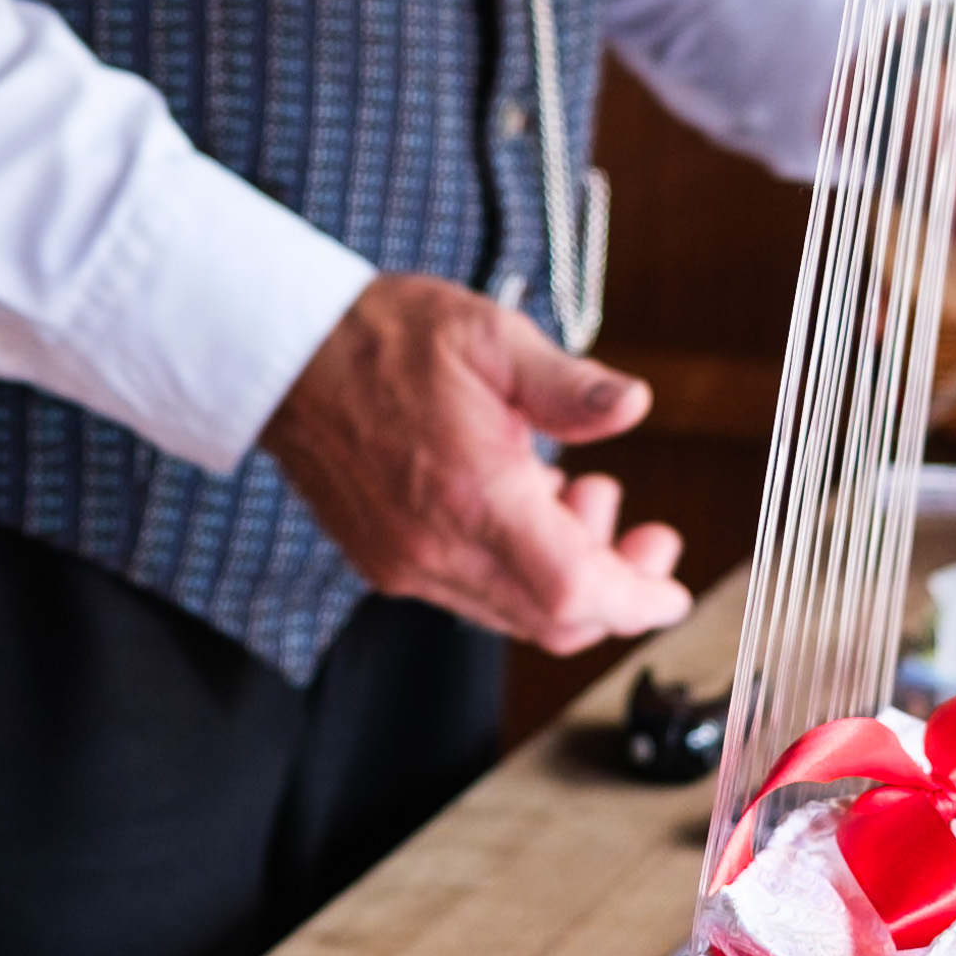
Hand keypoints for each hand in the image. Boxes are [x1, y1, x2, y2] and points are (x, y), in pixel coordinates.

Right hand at [259, 275, 693, 656]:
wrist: (284, 354)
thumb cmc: (386, 337)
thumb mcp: (491, 337)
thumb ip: (568, 386)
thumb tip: (633, 404)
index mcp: (470, 496)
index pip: (574, 591)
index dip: (636, 601)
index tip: (670, 589)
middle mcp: (434, 548)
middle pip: (552, 618)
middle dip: (615, 589)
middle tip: (644, 533)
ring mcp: (406, 564)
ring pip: (514, 613)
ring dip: (566, 575)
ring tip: (578, 492)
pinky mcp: (386, 563)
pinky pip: (473, 594)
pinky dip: (519, 570)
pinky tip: (526, 504)